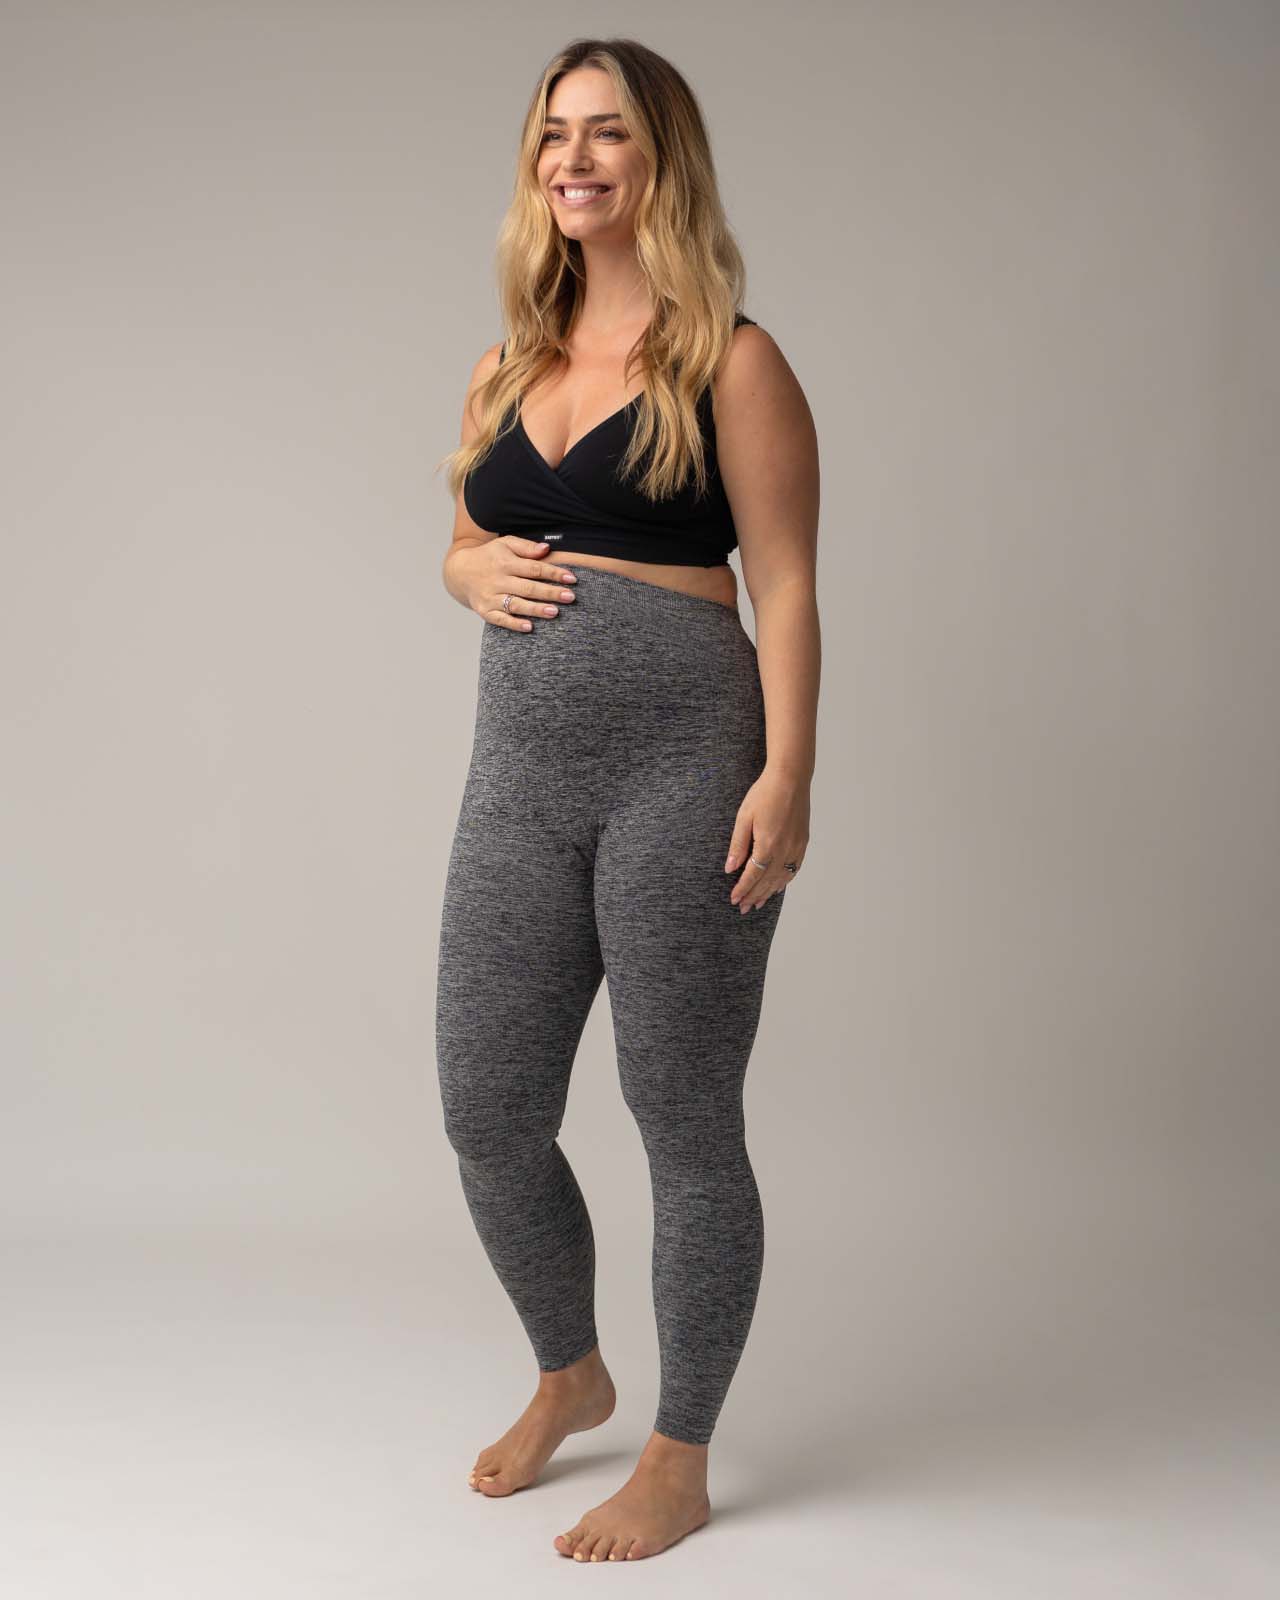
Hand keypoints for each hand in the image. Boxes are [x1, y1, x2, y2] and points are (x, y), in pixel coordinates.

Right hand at [453, 536, 578, 631]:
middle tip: (570, 597)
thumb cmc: (489, 557)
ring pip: (516, 604)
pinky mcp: (484, 611)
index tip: (572, 578)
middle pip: (528, 588)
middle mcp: (497, 580)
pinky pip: (500, 619)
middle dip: (550, 592)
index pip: (534, 568)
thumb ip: (526, 547)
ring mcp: (490, 597)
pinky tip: (529, 627)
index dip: (554, 573)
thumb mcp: (505, 544)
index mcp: (505, 562)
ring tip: (555, 612)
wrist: (459, 572)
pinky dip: (514, 624)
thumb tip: (547, 549)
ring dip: (536, 609)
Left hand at [724, 767, 809, 913]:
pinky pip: (794, 868)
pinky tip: (778, 886)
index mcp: (768, 845)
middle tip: (743, 908)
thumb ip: (738, 845)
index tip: (734, 900)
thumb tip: (730, 868)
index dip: (743, 889)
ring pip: (782, 878)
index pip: (753, 876)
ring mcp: (796, 847)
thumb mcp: (744, 817)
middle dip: (754, 896)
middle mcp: (784, 850)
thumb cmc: (765, 794)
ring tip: (758, 903)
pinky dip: (784, 881)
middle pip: (767, 881)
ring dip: (769, 892)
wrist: (791, 779)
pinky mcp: (802, 842)